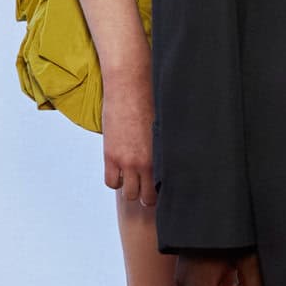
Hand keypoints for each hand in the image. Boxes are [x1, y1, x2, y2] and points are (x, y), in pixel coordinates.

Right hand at [101, 66, 155, 206]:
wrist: (129, 87)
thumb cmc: (151, 102)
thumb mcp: (163, 128)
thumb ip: (165, 147)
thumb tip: (174, 156)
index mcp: (163, 156)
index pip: (165, 187)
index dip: (163, 191)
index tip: (162, 189)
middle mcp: (146, 163)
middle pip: (147, 197)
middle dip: (147, 196)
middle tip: (147, 189)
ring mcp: (127, 161)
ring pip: (129, 194)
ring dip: (131, 190)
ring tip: (134, 181)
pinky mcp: (111, 156)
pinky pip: (111, 183)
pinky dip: (116, 181)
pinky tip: (120, 172)